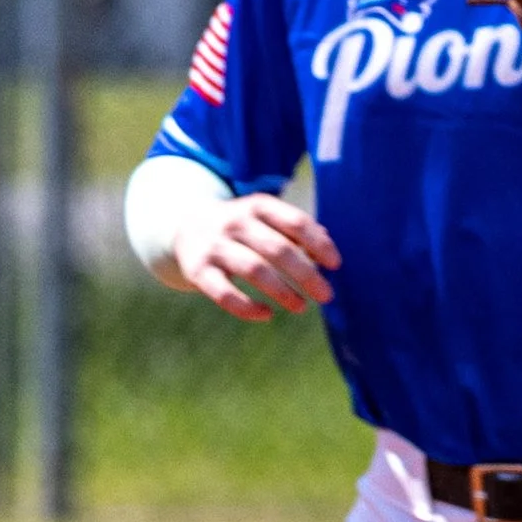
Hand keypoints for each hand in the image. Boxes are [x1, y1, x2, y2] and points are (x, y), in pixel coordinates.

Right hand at [174, 194, 337, 321]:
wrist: (185, 226)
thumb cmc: (242, 228)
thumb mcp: (266, 218)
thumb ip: (296, 230)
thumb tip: (327, 246)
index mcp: (257, 207)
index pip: (294, 222)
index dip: (318, 244)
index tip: (336, 265)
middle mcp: (235, 223)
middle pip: (277, 249)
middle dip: (306, 275)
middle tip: (326, 295)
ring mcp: (214, 246)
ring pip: (254, 270)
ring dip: (282, 292)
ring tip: (301, 307)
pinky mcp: (198, 270)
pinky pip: (224, 293)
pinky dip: (247, 308)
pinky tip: (267, 315)